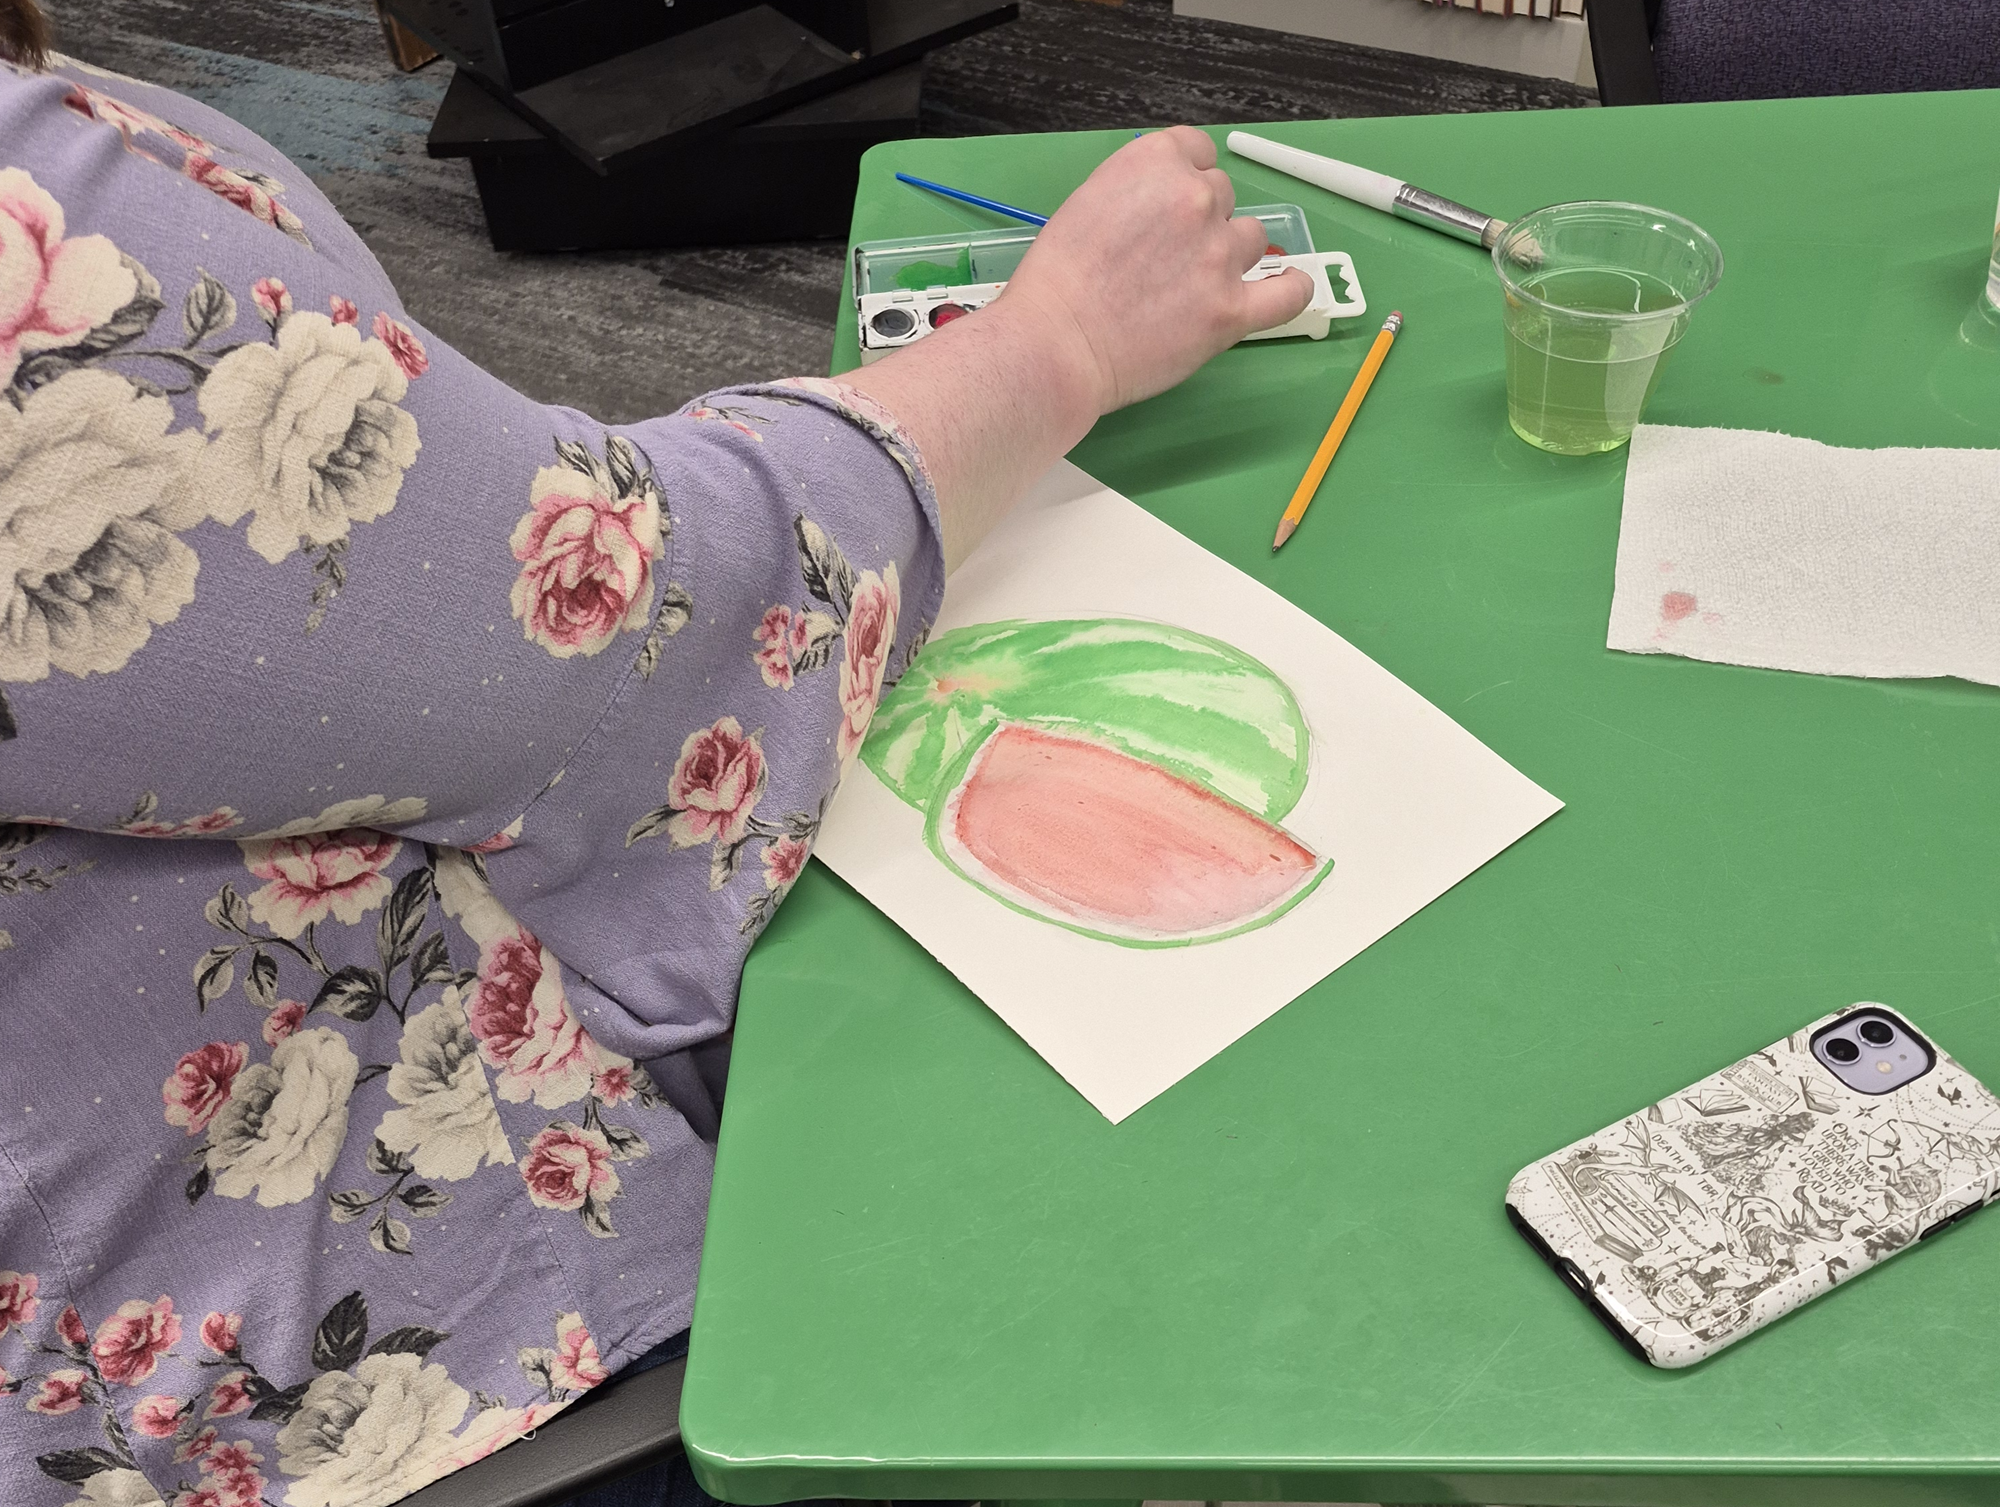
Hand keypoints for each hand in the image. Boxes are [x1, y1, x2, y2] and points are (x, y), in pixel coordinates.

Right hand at [997, 125, 1314, 413]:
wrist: (1055, 344)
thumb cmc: (1055, 283)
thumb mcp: (1087, 203)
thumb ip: (1135, 194)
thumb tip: (1161, 210)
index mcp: (1154, 161)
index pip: (1197, 150)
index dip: (1184, 177)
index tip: (1170, 204)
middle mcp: (1195, 197)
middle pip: (1222, 195)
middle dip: (1200, 220)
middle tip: (1165, 258)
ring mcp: (1218, 253)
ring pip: (1249, 238)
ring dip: (1229, 254)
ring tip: (1193, 287)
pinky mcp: (1231, 308)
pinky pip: (1287, 292)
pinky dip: (1293, 288)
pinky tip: (1288, 286)